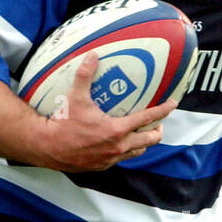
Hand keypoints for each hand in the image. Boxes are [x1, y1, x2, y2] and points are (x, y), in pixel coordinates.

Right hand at [40, 52, 175, 170]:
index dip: (163, 110)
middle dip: (157, 130)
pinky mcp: (103, 166)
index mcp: (117, 130)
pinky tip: (120, 143)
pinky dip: (126, 150)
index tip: (173, 103)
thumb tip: (93, 55)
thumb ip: (85, 75)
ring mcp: (112, 159)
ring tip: (142, 133)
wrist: (48, 147)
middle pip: (150, 139)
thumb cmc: (63, 123)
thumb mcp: (75, 97)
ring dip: (143, 142)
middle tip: (156, 122)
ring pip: (138, 151)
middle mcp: (119, 147)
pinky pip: (122, 159)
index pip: (147, 118)